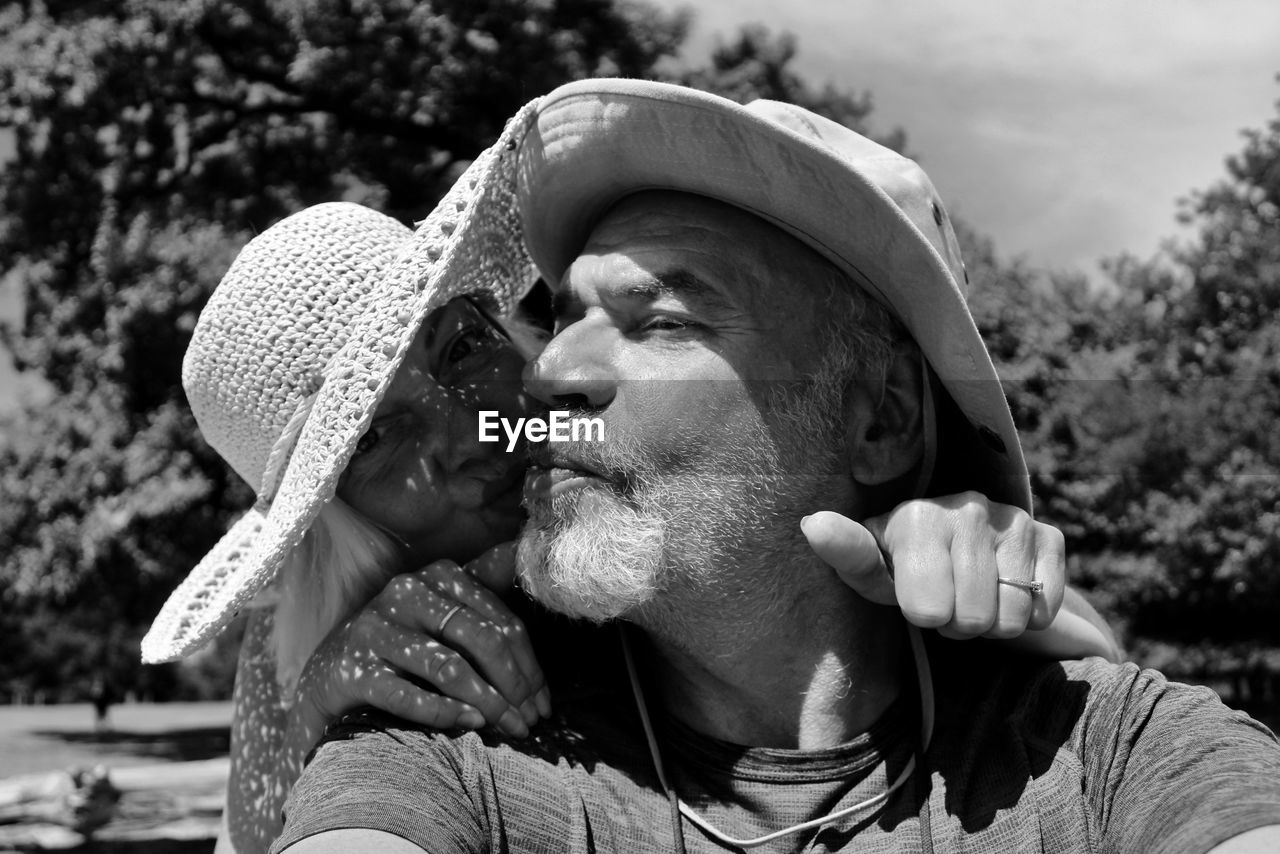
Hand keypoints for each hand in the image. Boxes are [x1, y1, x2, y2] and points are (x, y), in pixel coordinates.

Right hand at [288, 542, 548, 759]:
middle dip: (513, 686)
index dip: (530, 665)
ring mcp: (375, 630)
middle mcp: (405, 594)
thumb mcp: (443, 607)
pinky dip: (444, 711)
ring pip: (448, 667)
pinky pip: (407, 695)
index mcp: (438, 575)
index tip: (544, 703)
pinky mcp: (352, 669)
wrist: (328, 676)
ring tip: (508, 729)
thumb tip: (525, 547)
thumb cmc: (402, 641)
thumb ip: (485, 581)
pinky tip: (470, 724)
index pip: (501, 619)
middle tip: (529, 722)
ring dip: (487, 703)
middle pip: (480, 640)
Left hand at [800, 492, 1065, 639]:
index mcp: (918, 514)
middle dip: (959, 625)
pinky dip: (1028, 616)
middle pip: (972, 619)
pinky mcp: (1050, 535)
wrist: (958, 556)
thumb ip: (845, 552)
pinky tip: (1007, 591)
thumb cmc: (901, 569)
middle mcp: (969, 506)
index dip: (924, 616)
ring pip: (1011, 617)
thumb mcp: (869, 571)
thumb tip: (812, 523)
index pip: (928, 610)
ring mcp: (1013, 518)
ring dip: (994, 623)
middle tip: (949, 601)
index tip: (915, 598)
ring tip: (975, 596)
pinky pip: (1044, 607)